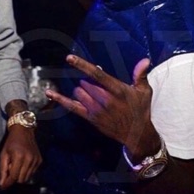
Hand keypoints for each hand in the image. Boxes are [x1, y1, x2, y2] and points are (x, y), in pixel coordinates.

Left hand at [0, 127, 41, 188]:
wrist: (23, 130)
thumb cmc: (11, 141)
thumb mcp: (3, 153)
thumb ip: (2, 169)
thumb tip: (2, 184)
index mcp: (19, 156)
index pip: (14, 176)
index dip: (7, 183)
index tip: (3, 186)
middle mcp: (29, 159)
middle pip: (21, 180)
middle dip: (14, 178)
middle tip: (11, 168)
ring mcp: (36, 160)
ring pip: (27, 178)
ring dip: (21, 175)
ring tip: (17, 164)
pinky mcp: (40, 160)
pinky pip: (32, 173)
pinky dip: (27, 171)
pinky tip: (23, 162)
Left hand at [45, 55, 159, 158]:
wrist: (137, 134)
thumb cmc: (140, 110)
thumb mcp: (144, 92)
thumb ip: (140, 75)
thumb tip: (144, 60)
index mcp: (117, 90)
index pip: (97, 74)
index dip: (82, 65)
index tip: (69, 58)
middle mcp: (105, 100)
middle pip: (85, 83)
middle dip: (88, 82)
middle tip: (99, 88)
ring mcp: (96, 110)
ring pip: (78, 92)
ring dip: (82, 90)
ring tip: (94, 95)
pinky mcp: (90, 118)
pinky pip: (71, 106)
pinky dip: (60, 99)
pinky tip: (49, 92)